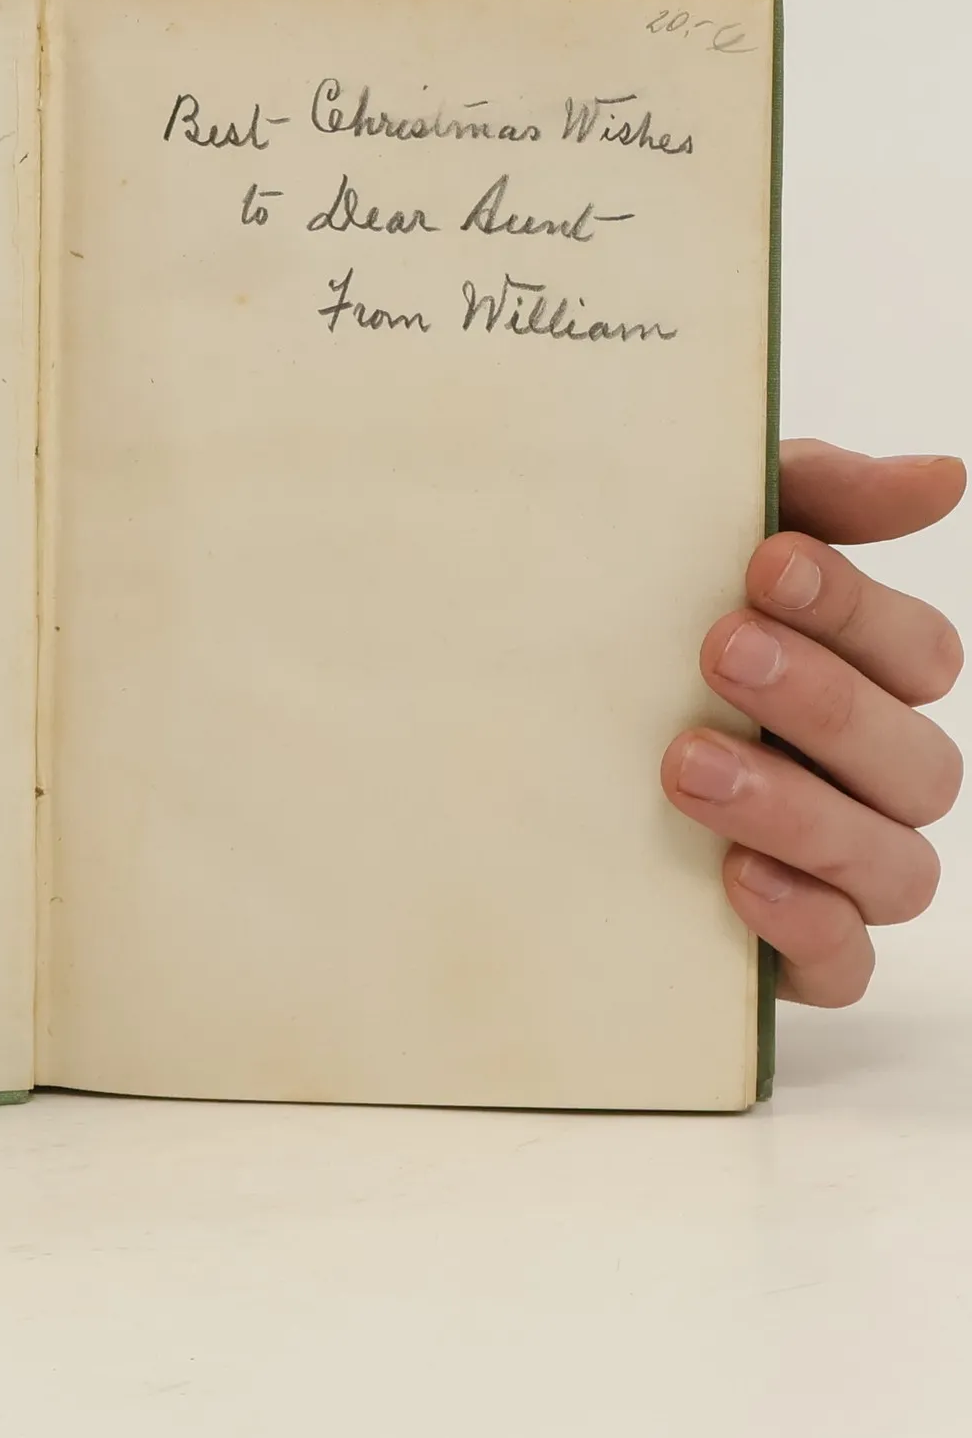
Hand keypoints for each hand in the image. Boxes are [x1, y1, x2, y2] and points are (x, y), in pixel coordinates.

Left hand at [662, 439, 963, 1005]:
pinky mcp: (789, 950)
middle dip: (822, 700)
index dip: (855, 607)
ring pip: (891, 863)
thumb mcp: (697, 542)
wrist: (508, 750)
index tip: (763, 561)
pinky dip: (804, 924)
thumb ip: (814, 499)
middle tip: (719, 650)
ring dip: (799, 809)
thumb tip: (940, 476)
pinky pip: (841, 962)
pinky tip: (734, 878)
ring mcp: (836, 871)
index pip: (917, 653)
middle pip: (916, 760)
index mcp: (862, 681)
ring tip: (686, 764)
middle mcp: (867, 779)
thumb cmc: (632, 628)